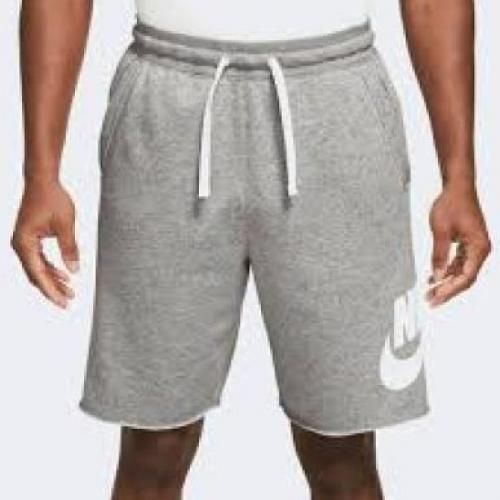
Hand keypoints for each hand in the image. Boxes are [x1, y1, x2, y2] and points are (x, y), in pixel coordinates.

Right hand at [11, 179, 78, 308]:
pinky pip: (39, 260)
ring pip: (38, 269)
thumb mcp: (66, 225)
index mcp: (25, 243)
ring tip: (71, 291)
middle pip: (36, 275)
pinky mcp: (29, 239)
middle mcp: (20, 245)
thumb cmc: (53, 199)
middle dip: (53, 289)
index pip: (39, 274)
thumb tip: (74, 271)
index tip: (63, 303)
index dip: (51, 291)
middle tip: (69, 302)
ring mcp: (24, 242)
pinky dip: (51, 269)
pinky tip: (64, 275)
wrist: (42, 181)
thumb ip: (70, 249)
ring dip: (53, 280)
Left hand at [427, 181, 490, 306]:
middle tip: (430, 300)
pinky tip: (433, 277)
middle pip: (464, 278)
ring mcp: (474, 247)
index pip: (465, 277)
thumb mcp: (441, 231)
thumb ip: (439, 255)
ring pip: (461, 272)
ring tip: (429, 291)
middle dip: (446, 290)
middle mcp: (480, 249)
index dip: (450, 291)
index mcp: (479, 247)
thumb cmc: (453, 204)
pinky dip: (446, 270)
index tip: (436, 298)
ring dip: (445, 282)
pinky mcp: (467, 244)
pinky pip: (458, 263)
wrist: (457, 187)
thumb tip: (437, 275)